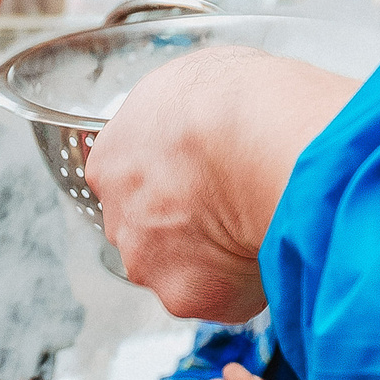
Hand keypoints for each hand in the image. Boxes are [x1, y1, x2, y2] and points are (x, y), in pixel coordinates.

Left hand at [87, 48, 354, 320]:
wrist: (261, 140)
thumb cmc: (236, 100)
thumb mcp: (194, 81)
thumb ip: (181, 120)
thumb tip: (201, 121)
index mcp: (111, 161)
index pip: (133, 185)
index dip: (176, 185)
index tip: (206, 182)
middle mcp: (118, 216)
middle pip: (150, 235)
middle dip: (188, 229)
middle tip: (236, 208)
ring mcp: (148, 261)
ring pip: (182, 272)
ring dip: (216, 260)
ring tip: (257, 226)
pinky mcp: (186, 297)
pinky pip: (222, 298)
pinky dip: (247, 284)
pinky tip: (267, 248)